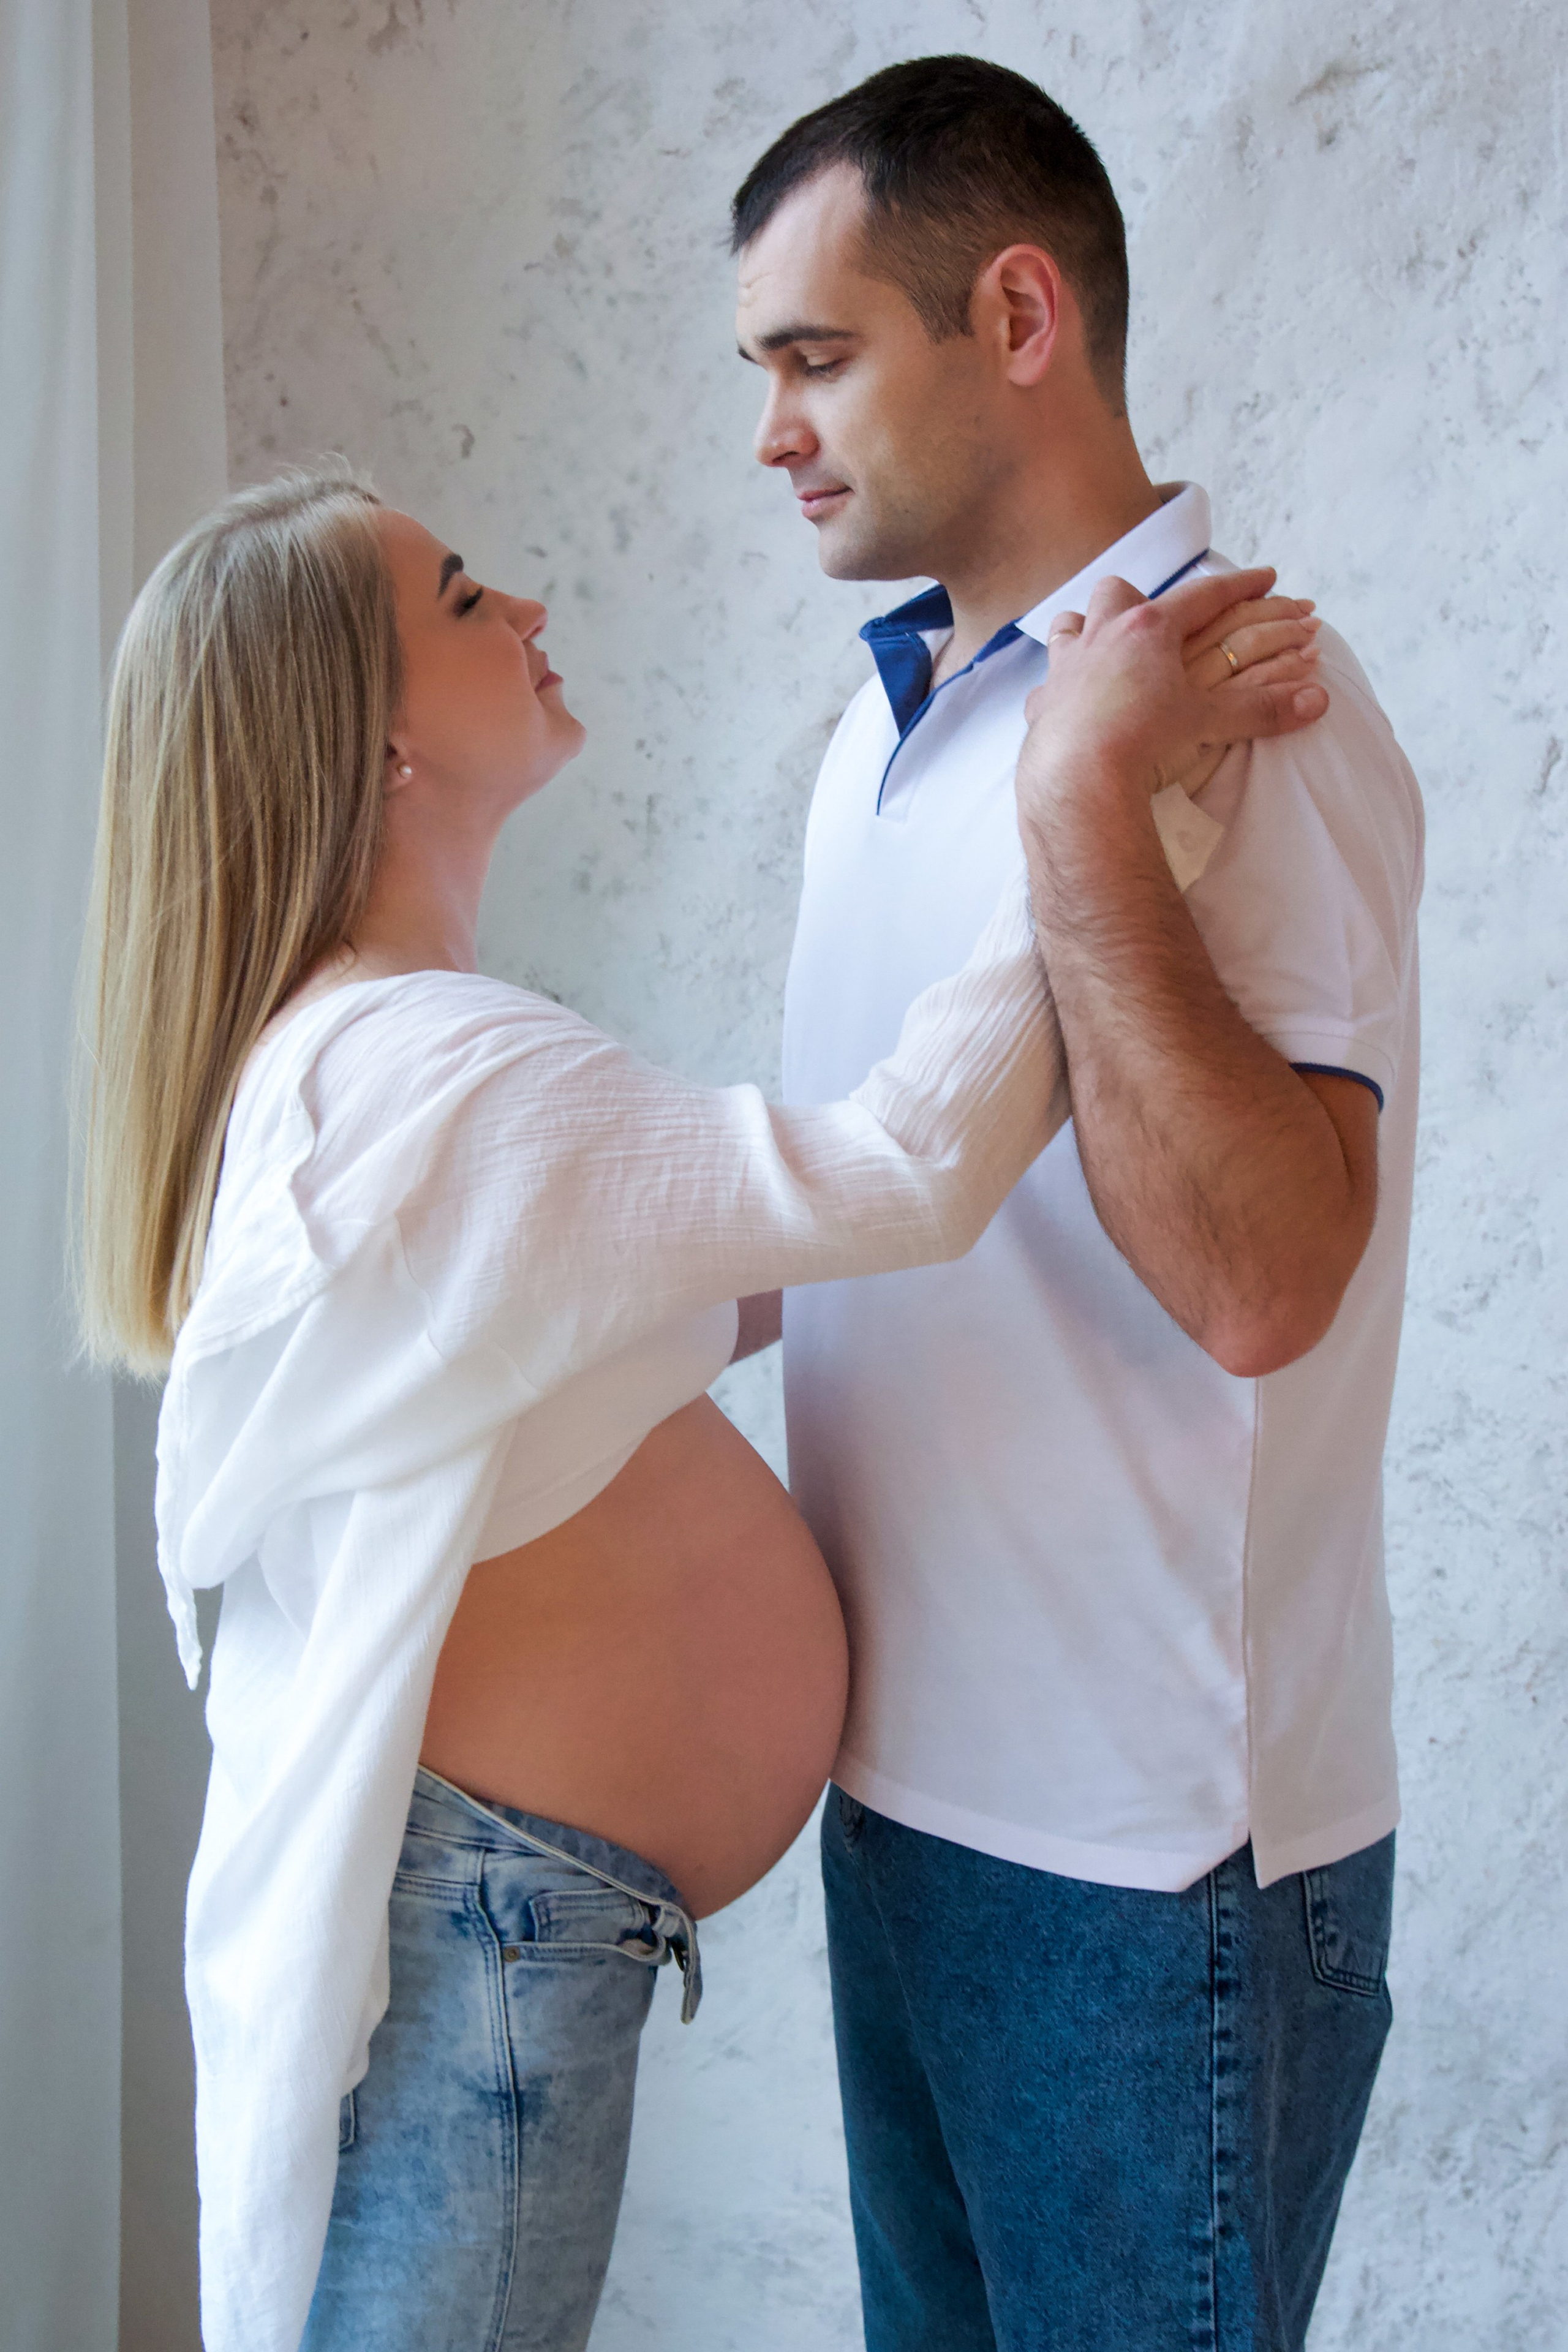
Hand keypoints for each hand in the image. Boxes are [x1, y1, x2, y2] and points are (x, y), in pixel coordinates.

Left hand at [1015, 568, 1328, 844]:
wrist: (1078, 779)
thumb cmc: (1146, 742)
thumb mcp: (1210, 724)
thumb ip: (1263, 709)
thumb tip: (1319, 702)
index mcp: (1148, 630)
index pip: (1203, 596)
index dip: (1239, 585)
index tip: (1265, 576)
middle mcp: (1101, 637)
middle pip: (1120, 593)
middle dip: (1142, 598)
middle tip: (1160, 619)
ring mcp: (1066, 667)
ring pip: (1071, 624)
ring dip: (1089, 628)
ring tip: (1104, 645)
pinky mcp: (1041, 704)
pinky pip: (1046, 682)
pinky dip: (1058, 686)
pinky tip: (1066, 701)